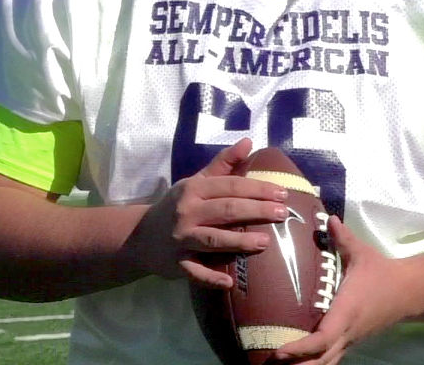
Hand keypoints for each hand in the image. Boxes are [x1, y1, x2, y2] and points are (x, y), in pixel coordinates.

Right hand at [140, 138, 289, 287]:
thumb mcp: (196, 182)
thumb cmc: (178, 206)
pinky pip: (195, 272)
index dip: (258, 189)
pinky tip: (229, 282)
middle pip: (226, 210)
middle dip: (256, 210)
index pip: (231, 186)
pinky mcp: (176, 264)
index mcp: (194, 189)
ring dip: (239, 242)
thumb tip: (249, 142)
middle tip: (282, 213)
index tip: (282, 193)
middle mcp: (187, 212)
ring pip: (213, 239)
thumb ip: (223, 164)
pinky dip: (211, 277)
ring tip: (265, 242)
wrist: (140, 236)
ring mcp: (181, 239)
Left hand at [273, 217, 407, 364]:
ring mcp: (351, 339)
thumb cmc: (382, 272)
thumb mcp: (361, 253)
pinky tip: (299, 364)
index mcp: (346, 311)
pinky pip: (332, 358)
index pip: (322, 338)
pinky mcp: (352, 340)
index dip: (300, 348)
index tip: (278, 352)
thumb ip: (343, 237)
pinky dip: (315, 364)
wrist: (410, 291)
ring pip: (326, 363)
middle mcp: (347, 331)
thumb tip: (328, 217)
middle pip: (320, 360)